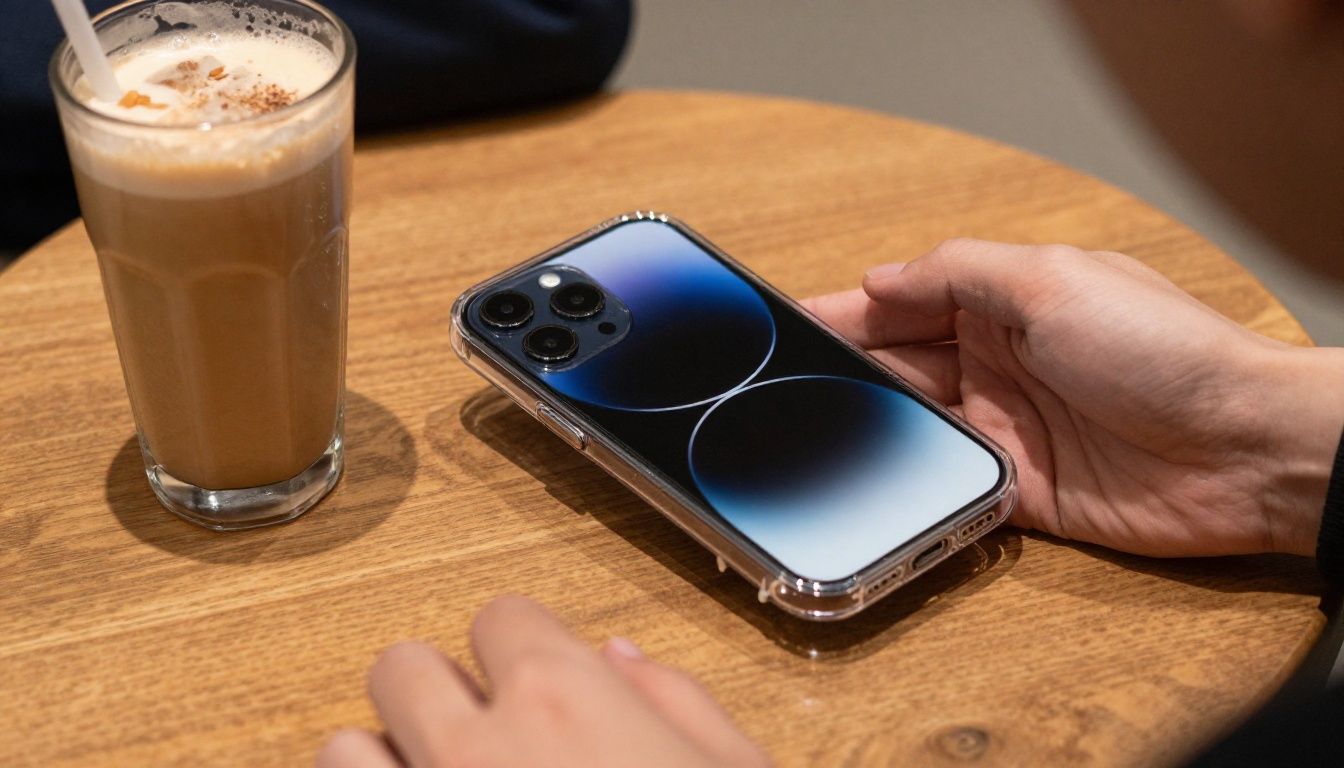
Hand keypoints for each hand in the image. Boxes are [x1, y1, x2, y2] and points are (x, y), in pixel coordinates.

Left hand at [316, 596, 768, 767]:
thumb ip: (677, 703)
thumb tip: (620, 660)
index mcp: (565, 702)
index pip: (502, 617)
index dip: (524, 645)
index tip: (538, 677)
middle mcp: (472, 750)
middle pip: (401, 667)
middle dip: (437, 691)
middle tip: (480, 735)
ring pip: (343, 752)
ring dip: (384, 764)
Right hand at [803, 239, 1343, 557]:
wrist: (1246, 449)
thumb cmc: (1164, 350)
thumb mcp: (1052, 280)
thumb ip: (957, 271)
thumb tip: (877, 276)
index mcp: (1005, 304)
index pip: (902, 303)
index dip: (842, 312)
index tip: (779, 325)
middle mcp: (999, 364)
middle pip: (897, 366)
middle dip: (841, 372)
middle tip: (772, 385)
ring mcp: (1008, 429)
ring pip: (912, 427)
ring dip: (869, 429)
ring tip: (802, 434)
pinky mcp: (1020, 493)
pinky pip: (949, 488)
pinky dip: (913, 487)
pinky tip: (867, 486)